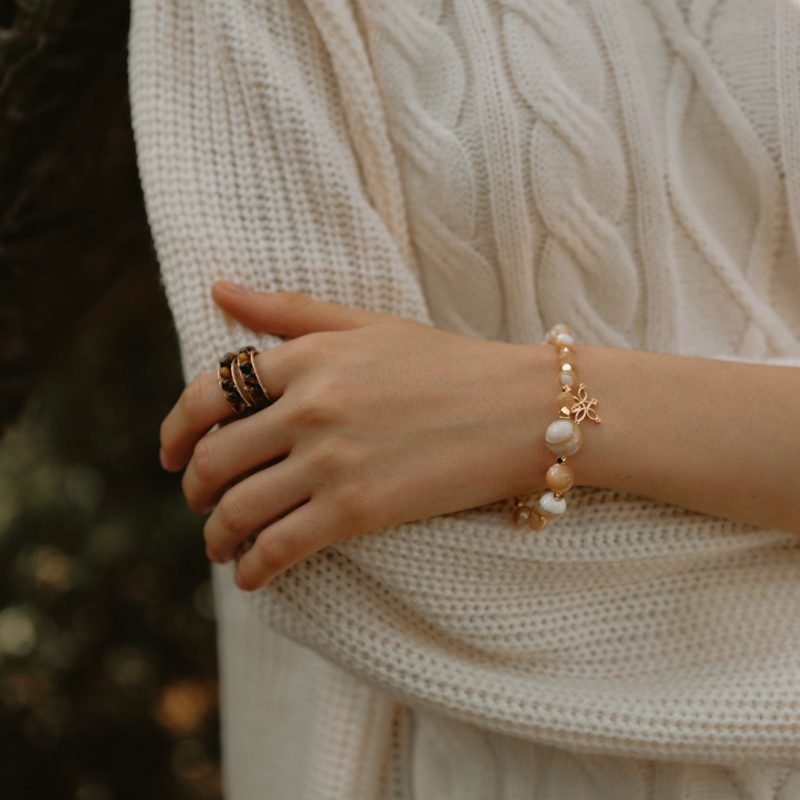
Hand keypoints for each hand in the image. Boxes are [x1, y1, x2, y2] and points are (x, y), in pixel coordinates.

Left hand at [159, 281, 549, 590]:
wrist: (518, 410)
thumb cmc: (446, 363)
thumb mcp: (366, 324)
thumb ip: (287, 310)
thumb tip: (217, 288)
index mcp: (307, 358)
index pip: (208, 395)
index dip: (174, 430)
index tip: (169, 454)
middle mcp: (310, 407)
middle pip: (214, 459)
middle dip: (195, 489)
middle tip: (200, 502)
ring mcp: (331, 462)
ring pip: (238, 510)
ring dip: (216, 535)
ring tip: (220, 544)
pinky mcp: (358, 511)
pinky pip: (279, 548)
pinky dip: (253, 568)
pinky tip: (251, 574)